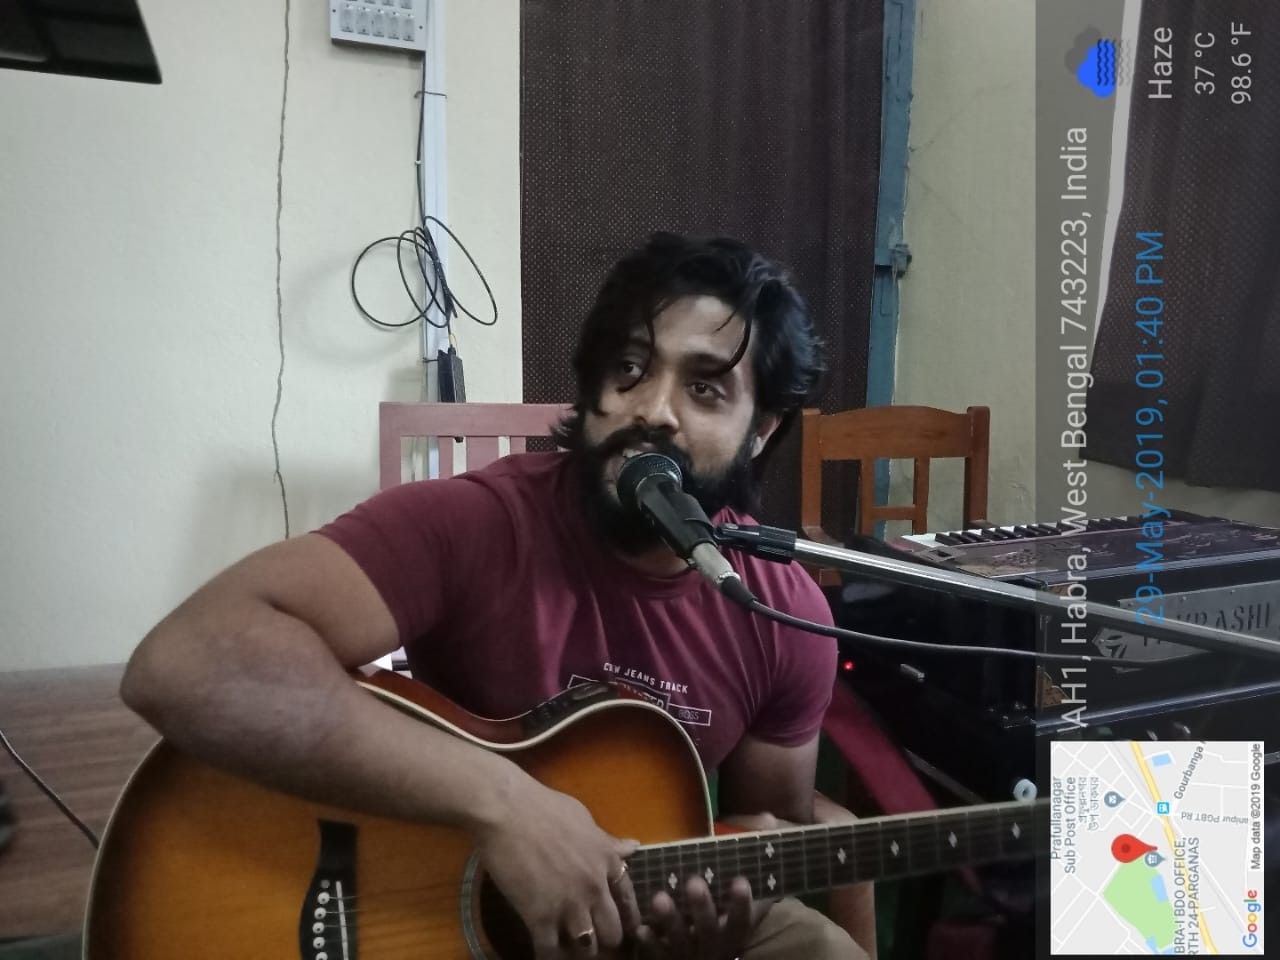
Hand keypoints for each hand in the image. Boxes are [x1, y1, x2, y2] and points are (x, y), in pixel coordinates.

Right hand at [473, 776, 640, 957]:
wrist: (507, 810)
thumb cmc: (544, 807)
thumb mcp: (584, 819)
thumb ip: (607, 841)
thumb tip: (633, 848)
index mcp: (607, 861)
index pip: (628, 900)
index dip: (626, 919)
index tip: (620, 927)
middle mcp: (595, 887)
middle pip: (612, 932)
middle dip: (604, 940)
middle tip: (591, 940)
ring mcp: (569, 904)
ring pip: (587, 947)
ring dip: (579, 951)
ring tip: (568, 949)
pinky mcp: (540, 916)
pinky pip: (550, 951)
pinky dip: (549, 957)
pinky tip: (544, 954)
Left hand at [633, 813, 781, 958]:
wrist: (706, 956)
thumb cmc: (726, 914)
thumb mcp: (742, 895)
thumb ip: (753, 858)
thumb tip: (766, 817)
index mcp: (734, 930)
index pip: (744, 919)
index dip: (742, 903)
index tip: (740, 881)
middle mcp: (715, 945)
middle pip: (710, 930)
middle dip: (702, 907)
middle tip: (693, 882)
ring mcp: (690, 955)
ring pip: (681, 941)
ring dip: (670, 920)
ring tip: (659, 898)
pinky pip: (656, 954)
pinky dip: (650, 942)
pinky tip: (641, 927)